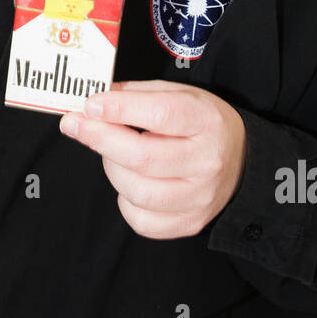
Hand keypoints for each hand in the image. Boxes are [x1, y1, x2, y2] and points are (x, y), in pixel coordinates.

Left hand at [59, 81, 246, 239]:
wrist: (241, 161)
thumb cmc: (202, 125)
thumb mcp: (180, 95)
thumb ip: (137, 94)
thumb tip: (95, 102)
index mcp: (206, 121)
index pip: (161, 115)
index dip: (120, 110)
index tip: (90, 105)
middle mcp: (207, 162)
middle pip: (142, 157)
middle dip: (100, 139)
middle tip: (75, 125)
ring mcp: (200, 197)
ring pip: (137, 191)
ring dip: (111, 168)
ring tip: (112, 153)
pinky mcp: (189, 223)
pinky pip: (141, 220)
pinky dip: (124, 201)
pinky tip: (130, 181)